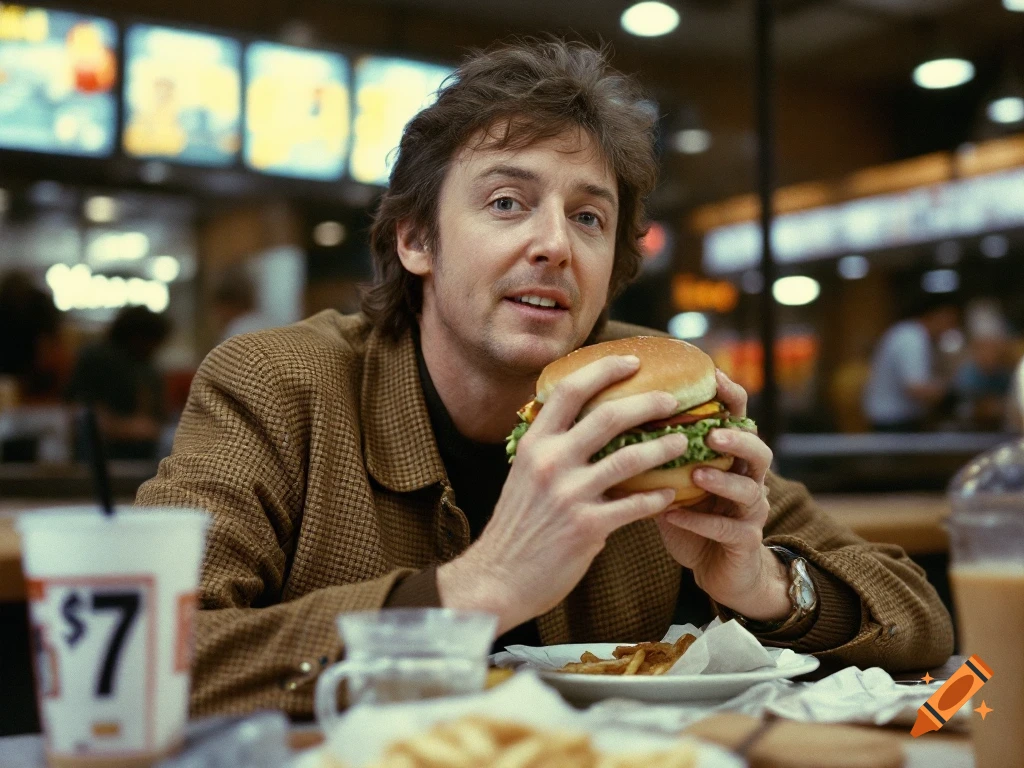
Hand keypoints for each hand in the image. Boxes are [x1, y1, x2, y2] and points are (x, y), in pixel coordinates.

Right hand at [438, 355, 688, 632]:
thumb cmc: (516, 527)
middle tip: (672, 398)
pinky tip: (671, 493)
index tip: (632, 361)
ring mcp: (568, 494)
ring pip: (630, 458)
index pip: (569, 390)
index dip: (604, 370)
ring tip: (682, 441)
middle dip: (647, 402)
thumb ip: (551, 449)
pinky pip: (635, 504)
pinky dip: (657, 497)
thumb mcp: (523, 476)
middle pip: (608, 416)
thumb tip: (584, 424)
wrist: (498, 577)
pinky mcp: (587, 527)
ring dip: (664, 447)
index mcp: (534, 444)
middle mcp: (549, 462)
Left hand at [655, 369, 790, 621]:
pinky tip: (674, 516)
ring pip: (749, 489)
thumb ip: (653, 453)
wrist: (718, 570)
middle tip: (712, 431)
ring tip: (697, 472)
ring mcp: (751, 511)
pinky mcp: (745, 542)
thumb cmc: (688, 517)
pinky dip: (701, 522)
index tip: (713, 375)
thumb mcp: (671, 481)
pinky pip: (729, 530)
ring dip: (723, 479)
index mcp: (730, 456)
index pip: (737, 417)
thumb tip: (604, 419)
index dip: (730, 395)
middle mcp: (748, 478)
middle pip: (758, 449)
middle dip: (737, 437)